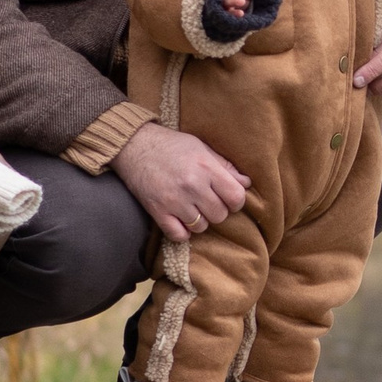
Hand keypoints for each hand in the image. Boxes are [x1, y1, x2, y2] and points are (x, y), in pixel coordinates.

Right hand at [112, 122, 250, 240]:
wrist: (134, 146)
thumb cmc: (171, 145)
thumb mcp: (201, 148)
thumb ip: (225, 166)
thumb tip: (246, 183)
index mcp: (206, 168)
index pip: (236, 197)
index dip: (235, 200)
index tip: (228, 197)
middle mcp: (193, 185)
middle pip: (220, 215)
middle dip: (216, 210)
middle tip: (207, 201)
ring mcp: (174, 200)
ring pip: (201, 227)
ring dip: (199, 221)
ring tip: (192, 208)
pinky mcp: (158, 211)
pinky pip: (179, 235)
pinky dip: (182, 232)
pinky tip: (180, 220)